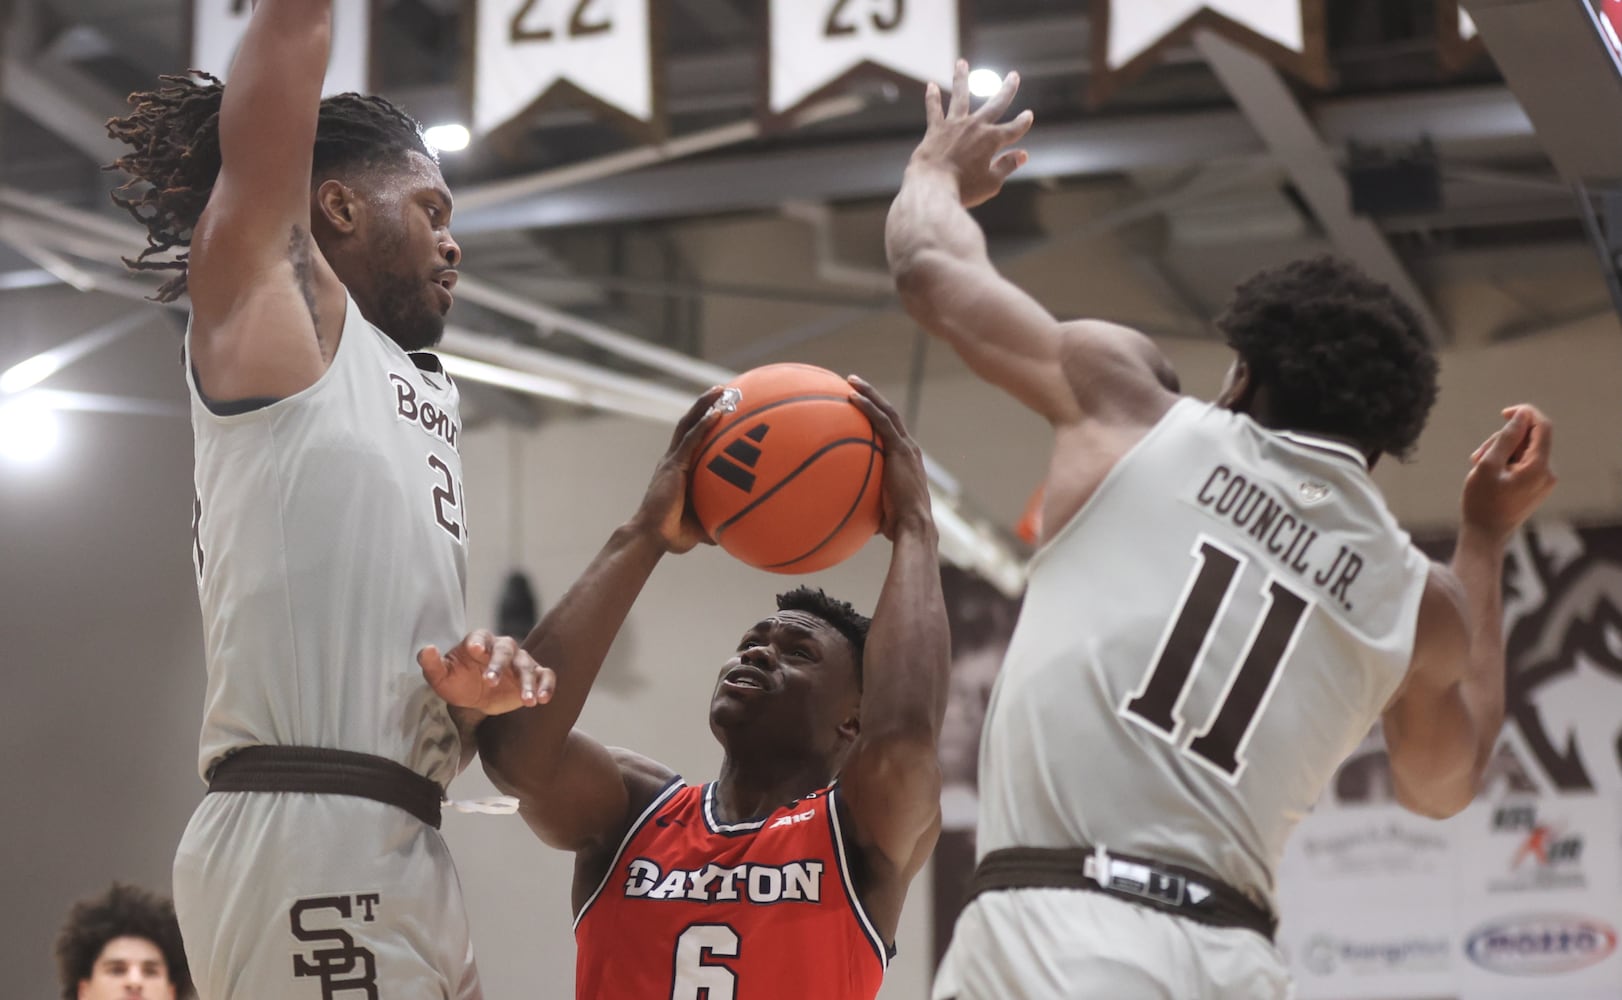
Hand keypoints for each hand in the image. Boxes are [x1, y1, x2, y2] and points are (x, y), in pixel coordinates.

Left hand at [418, 630, 555, 716]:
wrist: (475, 696)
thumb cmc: (457, 682)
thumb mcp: (441, 677)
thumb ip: (432, 664)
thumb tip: (427, 650)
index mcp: (479, 642)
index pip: (480, 637)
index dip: (479, 643)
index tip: (476, 651)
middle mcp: (502, 648)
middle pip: (506, 650)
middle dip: (500, 665)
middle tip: (491, 682)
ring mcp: (519, 661)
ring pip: (527, 665)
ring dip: (528, 682)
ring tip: (528, 700)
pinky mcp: (533, 675)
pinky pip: (545, 675)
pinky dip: (546, 685)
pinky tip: (543, 700)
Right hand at [632, 386, 725, 552]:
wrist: (651, 538)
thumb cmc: (674, 534)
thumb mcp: (703, 522)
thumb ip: (719, 517)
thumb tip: (742, 526)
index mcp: (678, 470)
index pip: (691, 439)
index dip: (703, 422)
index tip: (720, 408)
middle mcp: (673, 460)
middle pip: (689, 424)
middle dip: (705, 405)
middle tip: (723, 390)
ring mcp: (672, 461)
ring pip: (688, 424)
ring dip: (704, 406)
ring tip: (721, 390)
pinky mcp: (673, 466)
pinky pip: (690, 440)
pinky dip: (703, 425)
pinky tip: (717, 413)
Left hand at [847, 376, 932, 539]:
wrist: (913, 527)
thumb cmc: (894, 526)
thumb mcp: (876, 509)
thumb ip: (861, 500)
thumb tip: (837, 508)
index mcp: (905, 459)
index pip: (889, 430)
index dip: (875, 415)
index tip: (858, 404)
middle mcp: (908, 448)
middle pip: (889, 413)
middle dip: (871, 396)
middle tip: (851, 383)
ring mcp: (906, 447)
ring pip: (886, 411)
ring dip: (869, 393)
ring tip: (850, 380)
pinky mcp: (901, 449)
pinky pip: (882, 422)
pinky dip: (867, 407)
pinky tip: (851, 397)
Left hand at [909, 60, 1034, 208]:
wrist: (932, 187)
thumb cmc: (963, 189)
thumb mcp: (991, 182)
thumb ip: (1007, 166)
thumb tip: (1022, 155)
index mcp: (992, 140)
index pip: (1014, 128)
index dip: (1023, 122)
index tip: (1028, 115)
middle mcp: (975, 127)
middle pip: (995, 104)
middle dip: (1006, 90)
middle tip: (1013, 76)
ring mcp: (954, 125)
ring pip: (960, 96)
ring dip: (962, 78)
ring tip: (961, 62)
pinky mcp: (935, 130)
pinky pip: (934, 110)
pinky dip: (933, 98)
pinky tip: (931, 86)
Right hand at [1461, 404, 1555, 542]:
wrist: (1485, 536)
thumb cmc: (1482, 502)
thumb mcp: (1488, 465)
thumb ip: (1506, 438)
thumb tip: (1521, 416)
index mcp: (1539, 467)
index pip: (1542, 427)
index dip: (1525, 414)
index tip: (1503, 414)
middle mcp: (1548, 473)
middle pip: (1530, 439)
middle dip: (1504, 439)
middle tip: (1477, 455)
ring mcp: (1543, 481)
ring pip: (1524, 451)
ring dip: (1501, 452)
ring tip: (1477, 466)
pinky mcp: (1536, 487)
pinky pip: (1524, 464)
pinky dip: (1506, 462)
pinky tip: (1488, 473)